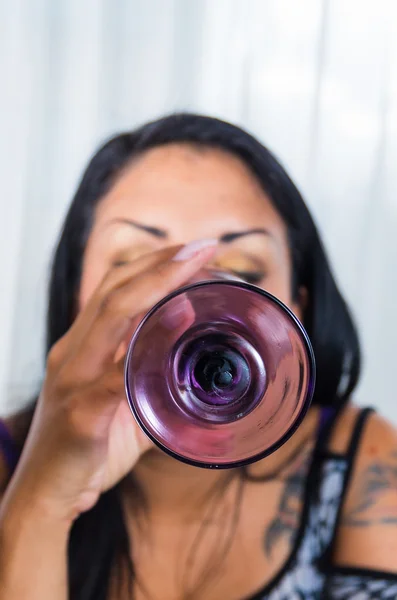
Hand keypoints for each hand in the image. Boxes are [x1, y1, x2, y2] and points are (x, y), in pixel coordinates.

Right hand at [3, 241, 216, 524]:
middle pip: (114, 289)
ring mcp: (74, 379)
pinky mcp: (80, 412)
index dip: (153, 264)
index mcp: (82, 347)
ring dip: (157, 283)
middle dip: (162, 262)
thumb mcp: (124, 407)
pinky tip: (178, 324)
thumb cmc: (87, 448)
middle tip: (205, 246)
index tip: (192, 250)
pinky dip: (147, 346)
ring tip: (196, 265)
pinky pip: (114, 375)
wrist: (48, 496)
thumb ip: (153, 384)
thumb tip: (193, 371)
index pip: (114, 289)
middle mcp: (74, 352)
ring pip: (111, 315)